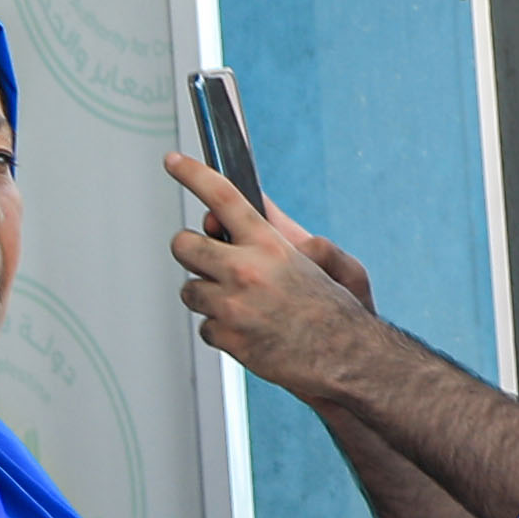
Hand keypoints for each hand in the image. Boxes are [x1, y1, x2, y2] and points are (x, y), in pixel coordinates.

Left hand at [170, 149, 401, 404]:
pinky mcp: (227, 337)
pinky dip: (221, 331)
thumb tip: (229, 221)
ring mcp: (232, 305)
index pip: (222, 196)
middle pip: (184, 245)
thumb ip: (277, 233)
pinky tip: (249, 331)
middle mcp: (245, 270)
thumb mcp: (317, 257)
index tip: (173, 161)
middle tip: (208, 260)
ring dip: (207, 296)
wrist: (346, 356)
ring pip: (190, 290)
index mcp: (269, 244)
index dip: (192, 173)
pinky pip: (205, 326)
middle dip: (191, 250)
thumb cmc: (332, 308)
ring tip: (242, 304)